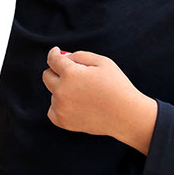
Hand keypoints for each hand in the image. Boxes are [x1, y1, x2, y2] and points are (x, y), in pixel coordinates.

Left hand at [42, 47, 157, 153]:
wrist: (127, 116)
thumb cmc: (117, 86)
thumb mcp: (102, 62)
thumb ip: (79, 55)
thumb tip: (63, 57)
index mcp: (70, 74)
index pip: (53, 59)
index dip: (54, 54)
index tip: (56, 52)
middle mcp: (62, 91)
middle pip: (47, 75)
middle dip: (56, 71)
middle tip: (71, 73)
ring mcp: (61, 108)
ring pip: (52, 93)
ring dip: (62, 90)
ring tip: (84, 94)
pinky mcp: (64, 122)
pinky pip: (52, 110)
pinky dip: (59, 106)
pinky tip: (74, 104)